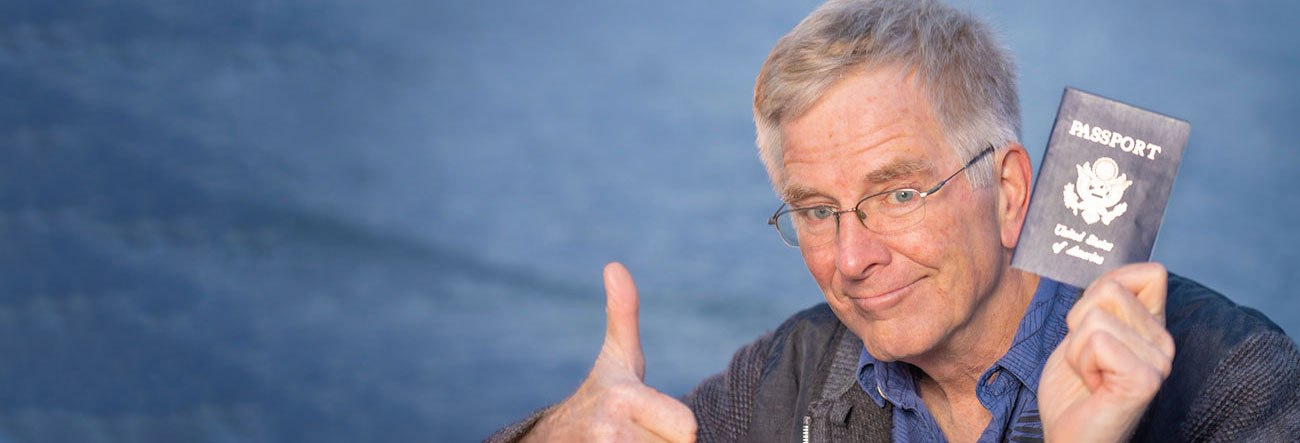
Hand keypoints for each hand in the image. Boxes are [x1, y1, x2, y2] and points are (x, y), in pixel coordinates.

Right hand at [523, 263, 697, 441]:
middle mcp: (608, 433)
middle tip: (639, 437)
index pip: (688, 428)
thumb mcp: (616, 359)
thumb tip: (614, 266)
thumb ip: (624, 314)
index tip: (652, 421)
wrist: (553, 441)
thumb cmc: (599, 398)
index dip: (677, 429)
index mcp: (622, 398)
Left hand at [1039, 263, 1175, 442]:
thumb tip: (1112, 278)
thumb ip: (1100, 304)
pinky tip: (1094, 386)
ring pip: (1095, 317)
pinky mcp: (1145, 380)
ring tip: (1090, 375)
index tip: (1093, 323)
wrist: (1070, 437)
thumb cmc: (1072, 391)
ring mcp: (1159, 361)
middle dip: (1078, 323)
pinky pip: (1098, 341)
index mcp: (1152, 327)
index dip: (1109, 285)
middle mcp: (1164, 342)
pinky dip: (1082, 362)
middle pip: (1110, 289)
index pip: (1149, 272)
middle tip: (1088, 359)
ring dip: (1077, 349)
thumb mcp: (1081, 334)